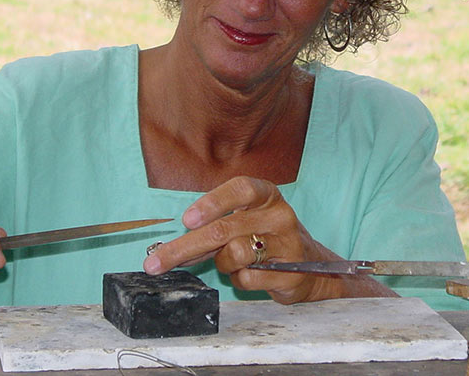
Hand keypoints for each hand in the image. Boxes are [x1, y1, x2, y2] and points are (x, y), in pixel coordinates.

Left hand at [142, 176, 395, 303]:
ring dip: (221, 264)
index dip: (213, 202)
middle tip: (156, 263)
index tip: (186, 220)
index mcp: (267, 195)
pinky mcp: (292, 272)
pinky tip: (248, 274)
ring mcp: (289, 243)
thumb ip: (214, 225)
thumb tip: (169, 243)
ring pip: (235, 255)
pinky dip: (239, 280)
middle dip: (185, 247)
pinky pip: (248, 278)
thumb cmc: (265, 237)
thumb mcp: (245, 220)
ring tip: (229, 262)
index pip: (241, 189)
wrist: (312, 267)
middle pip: (226, 229)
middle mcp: (280, 215)